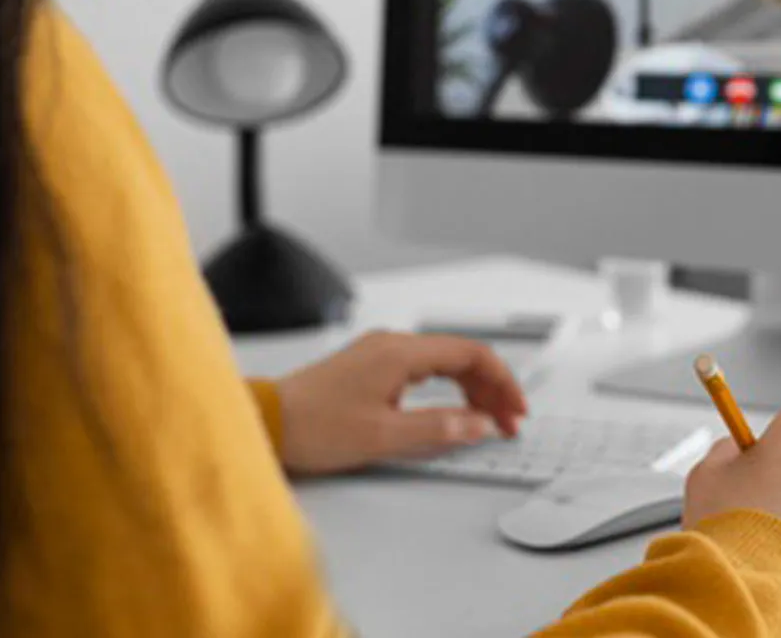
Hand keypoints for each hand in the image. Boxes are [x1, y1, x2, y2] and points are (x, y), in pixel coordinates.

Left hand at [274, 330, 527, 476]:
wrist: (265, 422)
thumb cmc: (313, 427)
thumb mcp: (384, 436)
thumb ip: (439, 427)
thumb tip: (479, 424)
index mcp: (400, 353)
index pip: (472, 353)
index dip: (502, 382)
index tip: (515, 409)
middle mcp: (392, 344)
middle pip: (461, 356)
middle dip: (491, 388)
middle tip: (506, 421)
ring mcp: (380, 353)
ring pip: (443, 362)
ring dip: (470, 388)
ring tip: (485, 420)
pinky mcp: (370, 366)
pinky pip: (423, 368)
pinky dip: (446, 387)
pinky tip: (451, 408)